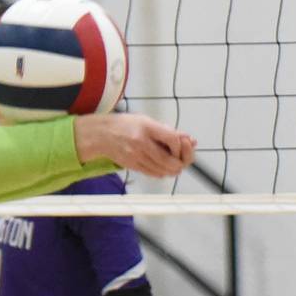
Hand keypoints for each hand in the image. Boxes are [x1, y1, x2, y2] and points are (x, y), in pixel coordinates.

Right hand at [75, 113, 196, 177]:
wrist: (103, 135)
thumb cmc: (127, 125)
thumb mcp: (148, 121)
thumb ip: (169, 132)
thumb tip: (191, 141)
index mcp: (147, 127)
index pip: (172, 139)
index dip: (181, 146)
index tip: (182, 145)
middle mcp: (142, 143)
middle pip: (169, 160)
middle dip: (180, 162)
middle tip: (182, 159)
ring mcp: (136, 156)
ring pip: (163, 170)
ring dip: (172, 169)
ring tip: (174, 163)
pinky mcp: (133, 166)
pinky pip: (153, 174)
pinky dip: (162, 172)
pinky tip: (163, 167)